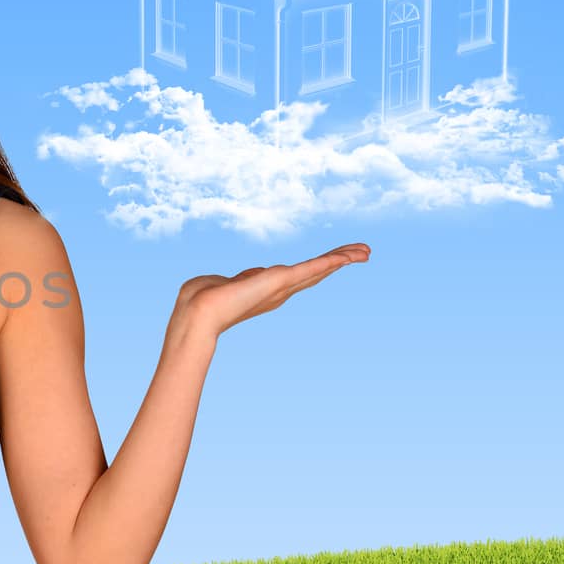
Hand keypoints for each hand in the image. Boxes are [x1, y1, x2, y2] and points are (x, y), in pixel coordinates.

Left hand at [174, 243, 370, 339]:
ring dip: (343, 258)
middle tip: (365, 253)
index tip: (337, 259)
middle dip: (340, 261)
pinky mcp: (281, 280)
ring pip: (320, 269)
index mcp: (267, 290)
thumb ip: (241, 279)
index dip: (320, 267)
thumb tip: (252, 274)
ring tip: (366, 251)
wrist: (197, 313)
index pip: (300, 276)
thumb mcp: (223, 283)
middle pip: (317, 272)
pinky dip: (332, 260)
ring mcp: (282, 287)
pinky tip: (349, 255)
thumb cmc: (200, 299)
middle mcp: (279, 291)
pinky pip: (312, 267)